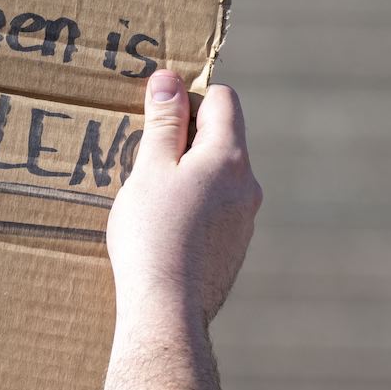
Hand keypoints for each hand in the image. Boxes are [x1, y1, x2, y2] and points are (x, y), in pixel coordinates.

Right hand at [106, 70, 261, 322]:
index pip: (222, 99)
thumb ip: (163, 123)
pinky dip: (191, 207)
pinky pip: (215, 210)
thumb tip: (170, 79)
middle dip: (183, 138)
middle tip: (143, 157)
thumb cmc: (152, 233)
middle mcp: (247, 185)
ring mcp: (244, 220)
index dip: (187, 98)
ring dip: (186, 175)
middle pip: (220, 138)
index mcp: (229, 158)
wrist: (167, 310)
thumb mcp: (150, 169)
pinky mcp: (234, 249)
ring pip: (216, 177)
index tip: (154, 117)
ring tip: (148, 197)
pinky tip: (162, 230)